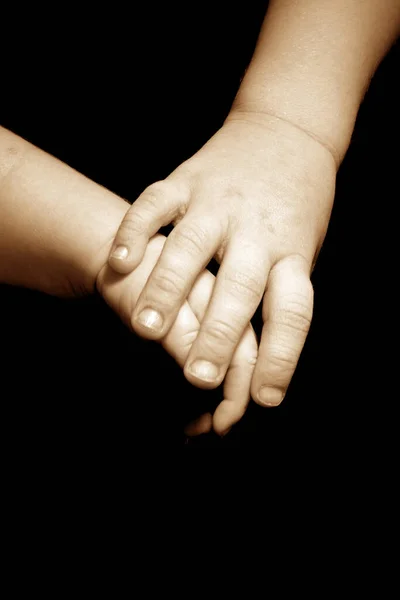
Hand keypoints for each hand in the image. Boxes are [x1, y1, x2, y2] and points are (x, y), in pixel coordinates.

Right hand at [107, 112, 336, 405]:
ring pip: (192, 245)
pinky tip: (120, 261)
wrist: (287, 130)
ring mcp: (219, 201)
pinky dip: (136, 230)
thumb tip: (264, 360)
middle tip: (197, 376)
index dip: (281, 357)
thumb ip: (280, 293)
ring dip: (167, 288)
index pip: (292, 310)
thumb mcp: (304, 249)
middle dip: (219, 333)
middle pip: (240, 284)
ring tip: (146, 327)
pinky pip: (156, 203)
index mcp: (292, 250)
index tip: (264, 398)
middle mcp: (257, 228)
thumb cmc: (294, 206)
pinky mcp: (187, 178)